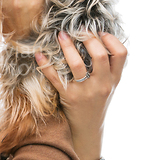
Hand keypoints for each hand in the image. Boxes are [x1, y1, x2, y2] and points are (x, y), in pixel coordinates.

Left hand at [35, 32, 126, 159]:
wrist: (86, 130)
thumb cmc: (95, 102)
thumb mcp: (107, 86)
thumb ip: (107, 68)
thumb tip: (97, 39)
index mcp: (113, 80)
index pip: (121, 54)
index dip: (111, 39)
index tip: (99, 32)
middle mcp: (101, 85)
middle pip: (99, 56)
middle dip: (88, 39)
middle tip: (77, 30)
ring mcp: (84, 92)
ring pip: (77, 65)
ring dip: (67, 47)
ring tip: (60, 35)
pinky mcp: (67, 97)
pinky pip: (54, 78)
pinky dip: (45, 64)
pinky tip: (39, 54)